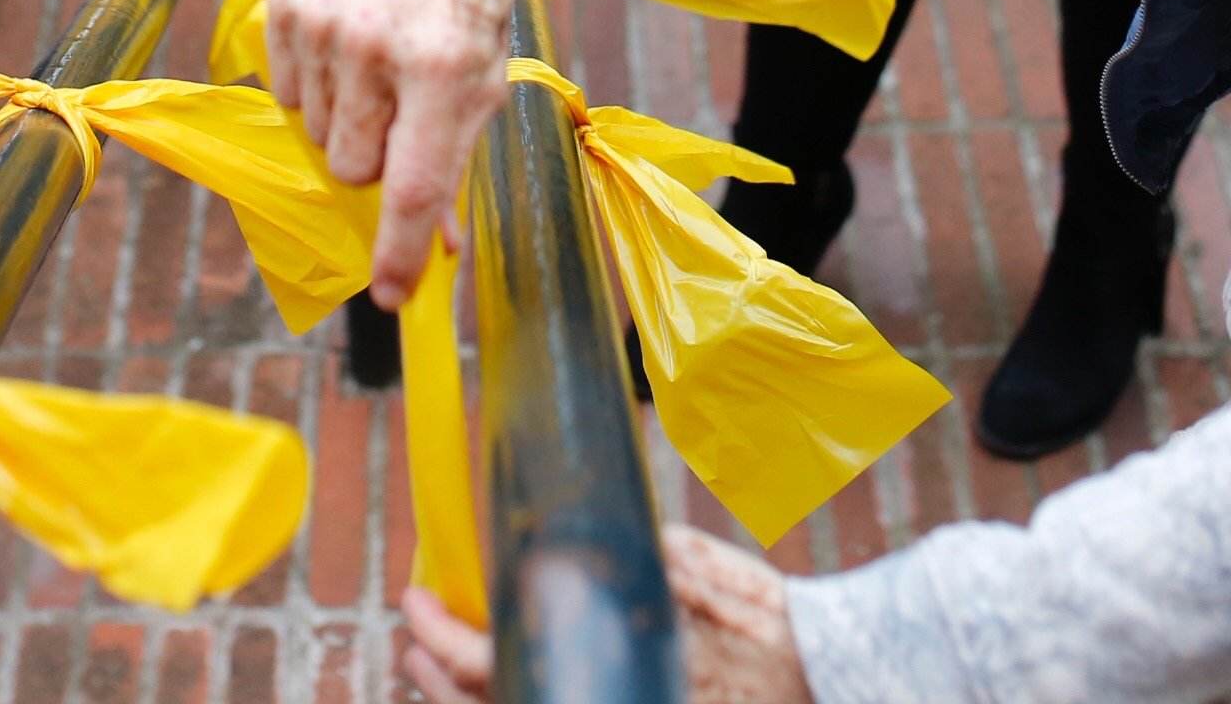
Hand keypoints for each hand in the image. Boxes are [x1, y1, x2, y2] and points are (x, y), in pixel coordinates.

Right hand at [263, 0, 554, 305]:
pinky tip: (347, 46)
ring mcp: (323, 20)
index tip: (390, 298)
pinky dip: (314, 86)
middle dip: (377, 158)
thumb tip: (432, 251)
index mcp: (440, 67)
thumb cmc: (469, 6)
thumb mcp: (481, 85)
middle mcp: (374, 43)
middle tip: (403, 113)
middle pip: (352, 168)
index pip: (410, 186)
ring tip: (378, 69)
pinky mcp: (286, 1)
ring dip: (345, 121)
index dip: (398, 251)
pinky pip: (285, 93)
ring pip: (315, 135)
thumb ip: (451, 166)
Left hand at [396, 531, 810, 703]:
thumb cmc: (752, 615)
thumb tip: (553, 542)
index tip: (414, 602)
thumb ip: (611, 558)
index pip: (490, 658)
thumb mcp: (676, 564)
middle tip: (415, 641)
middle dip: (438, 676)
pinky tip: (510, 683)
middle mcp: (598, 697)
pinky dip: (524, 695)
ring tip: (438, 671)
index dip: (439, 633)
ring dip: (465, 697)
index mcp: (598, 662)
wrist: (816, 668)